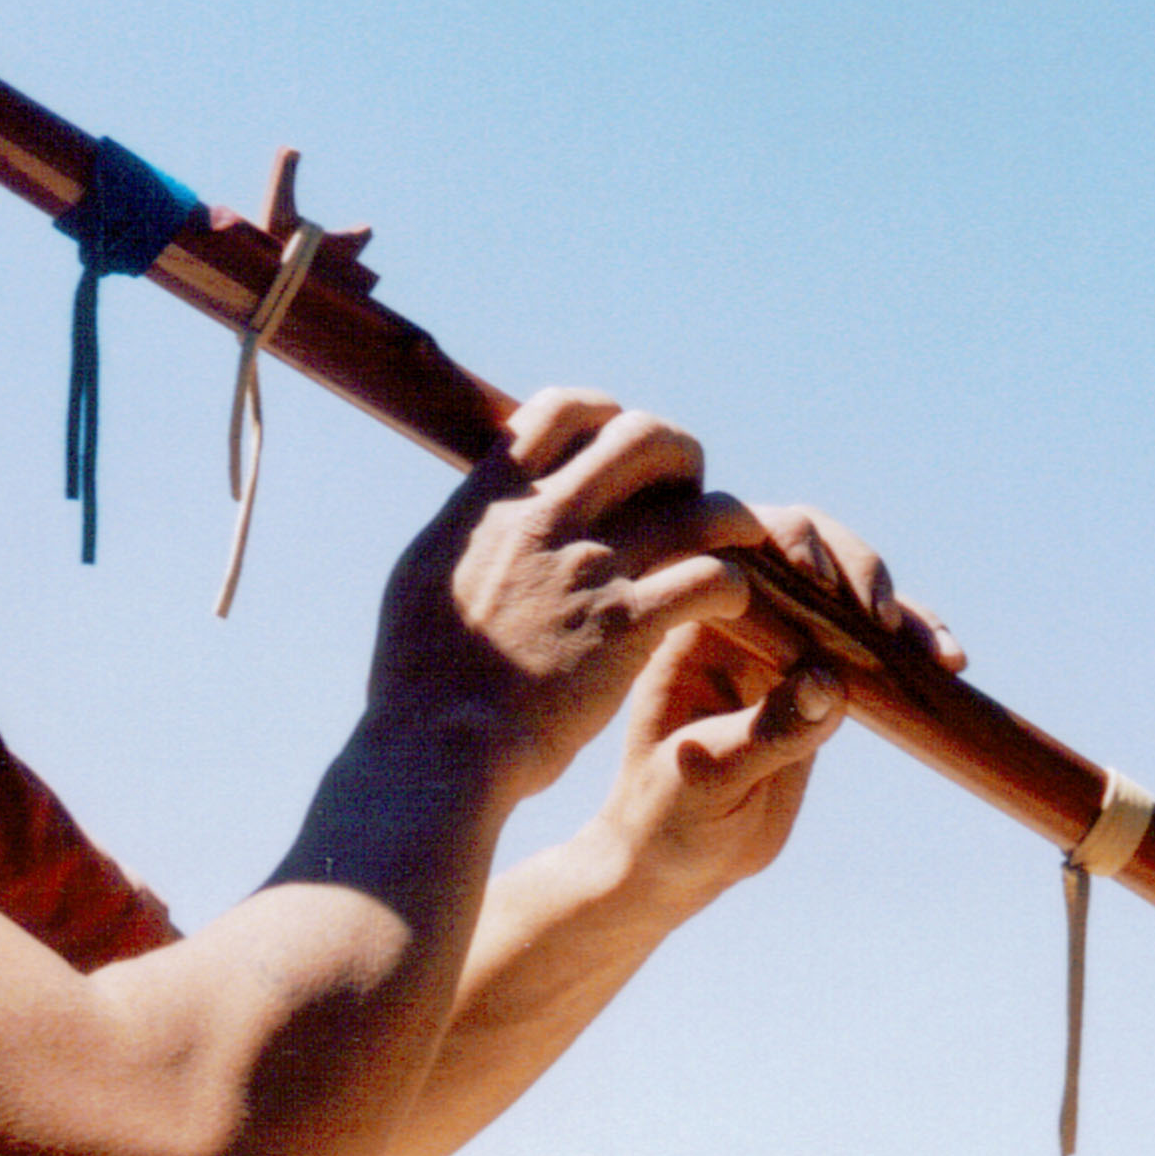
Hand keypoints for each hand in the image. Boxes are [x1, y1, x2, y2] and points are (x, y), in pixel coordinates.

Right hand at [366, 389, 760, 805]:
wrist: (438, 746)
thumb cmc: (419, 679)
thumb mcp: (422, 576)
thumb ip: (464, 530)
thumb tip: (482, 506)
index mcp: (494, 501)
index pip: (561, 409)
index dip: (605, 415)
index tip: (618, 450)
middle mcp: (549, 519)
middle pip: (645, 438)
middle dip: (680, 457)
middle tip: (685, 495)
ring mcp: (593, 568)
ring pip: (699, 506)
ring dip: (730, 519)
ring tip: (735, 544)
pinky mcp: (629, 625)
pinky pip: (713, 577)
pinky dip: (734, 586)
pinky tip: (727, 606)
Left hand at [592, 504, 958, 905]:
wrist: (682, 859)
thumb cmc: (668, 816)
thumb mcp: (708, 779)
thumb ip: (767, 732)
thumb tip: (829, 683)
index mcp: (688, 622)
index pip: (735, 547)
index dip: (783, 542)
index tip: (817, 579)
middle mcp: (736, 617)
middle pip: (803, 547)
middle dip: (852, 564)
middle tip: (881, 615)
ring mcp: (785, 641)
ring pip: (848, 589)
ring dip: (897, 606)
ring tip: (933, 650)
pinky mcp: (825, 673)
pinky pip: (876, 642)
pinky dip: (914, 642)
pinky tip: (949, 661)